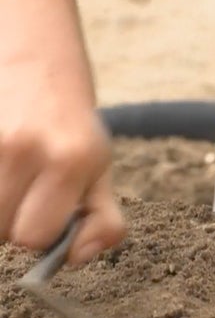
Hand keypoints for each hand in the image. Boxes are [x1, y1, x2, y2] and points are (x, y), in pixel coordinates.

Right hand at [0, 66, 124, 263]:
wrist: (36, 60)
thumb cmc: (71, 127)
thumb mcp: (100, 169)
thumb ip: (103, 220)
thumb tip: (77, 258)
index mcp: (72, 160)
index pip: (35, 238)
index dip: (42, 234)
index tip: (47, 213)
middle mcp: (26, 147)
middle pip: (2, 231)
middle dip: (14, 221)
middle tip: (27, 191)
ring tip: (11, 176)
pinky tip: (1, 167)